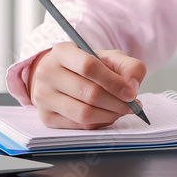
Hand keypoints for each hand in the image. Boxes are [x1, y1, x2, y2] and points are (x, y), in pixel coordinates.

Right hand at [27, 42, 146, 128]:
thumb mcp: (110, 57)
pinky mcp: (46, 117)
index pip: (89, 67)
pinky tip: (107, 115)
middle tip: (132, 106)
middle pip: (89, 93)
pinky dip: (99, 123)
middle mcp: (47, 73)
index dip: (114, 82)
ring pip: (83, 113)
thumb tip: (132, 87)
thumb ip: (129, 67)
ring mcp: (43, 97)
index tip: (132, 94)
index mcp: (62, 51)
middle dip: (116, 103)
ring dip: (109, 115)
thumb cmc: (88, 66)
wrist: (61, 76)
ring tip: (122, 111)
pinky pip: (78, 125)